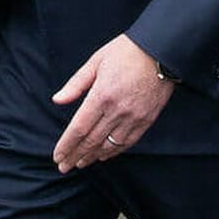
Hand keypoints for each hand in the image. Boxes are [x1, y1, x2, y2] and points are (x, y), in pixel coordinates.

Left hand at [50, 34, 176, 172]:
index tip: (58, 156)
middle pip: (92, 141)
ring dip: (93, 157)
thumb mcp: (95, 62)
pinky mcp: (147, 120)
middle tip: (64, 167)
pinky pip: (128, 142)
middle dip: (75, 156)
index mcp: (101, 96)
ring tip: (80, 164)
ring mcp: (134, 118)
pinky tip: (103, 156)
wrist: (161, 51)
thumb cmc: (125, 53)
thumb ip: (76, 84)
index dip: (67, 145)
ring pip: (109, 145)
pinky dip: (114, 152)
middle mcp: (117, 111)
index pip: (79, 128)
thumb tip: (57, 100)